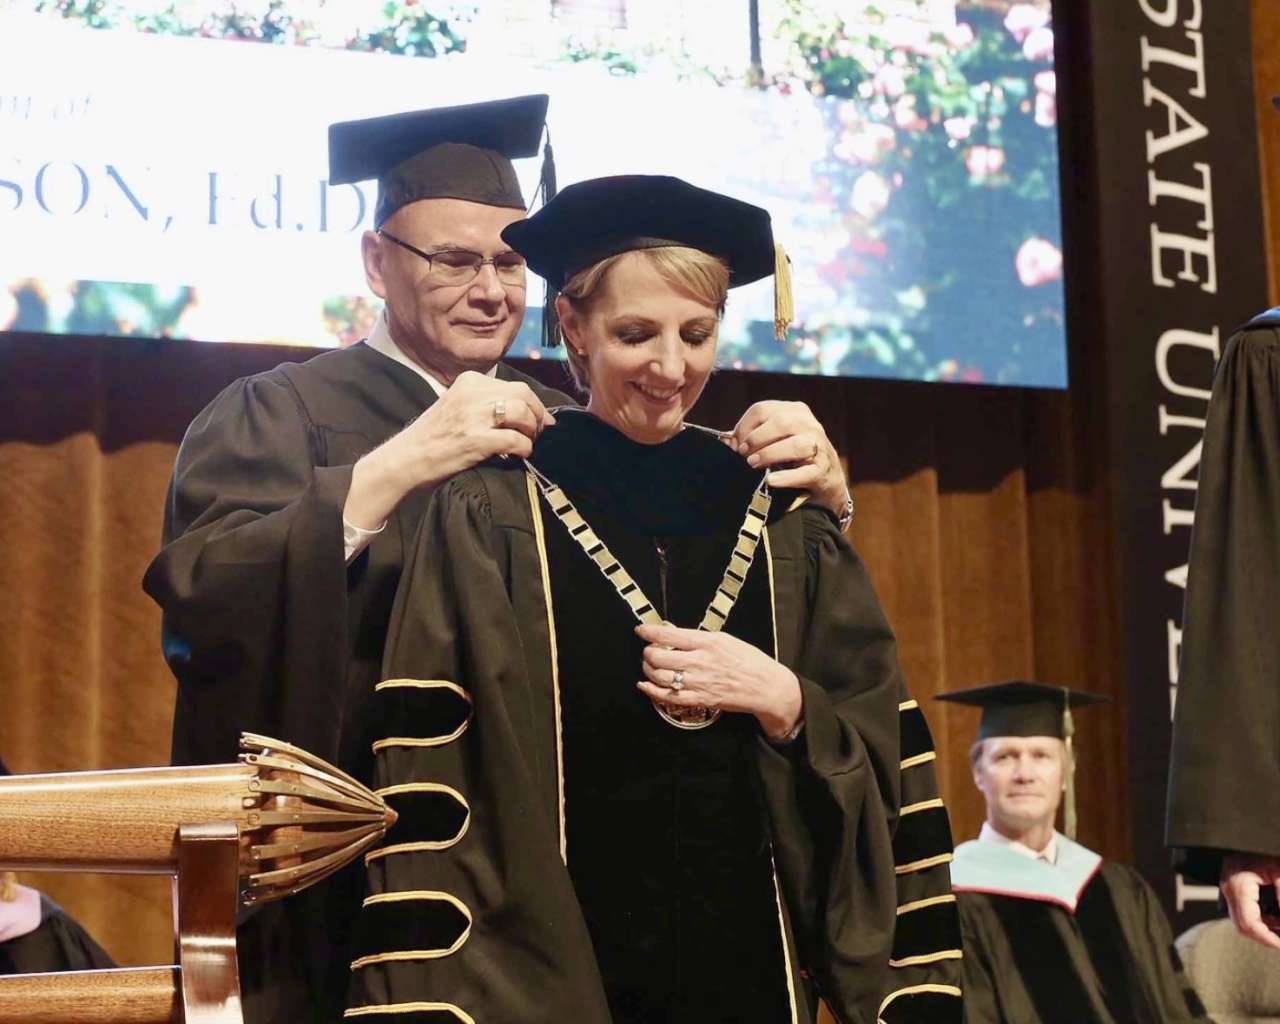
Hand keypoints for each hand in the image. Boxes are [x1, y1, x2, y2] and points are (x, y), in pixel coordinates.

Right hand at [346, 372, 555, 529]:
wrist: (406, 459)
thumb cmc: (432, 436)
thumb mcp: (456, 405)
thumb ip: (484, 402)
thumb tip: (524, 410)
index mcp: (469, 382)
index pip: (514, 386)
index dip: (533, 404)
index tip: (539, 418)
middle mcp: (472, 393)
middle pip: (524, 395)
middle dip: (537, 415)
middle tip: (538, 431)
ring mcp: (474, 416)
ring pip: (523, 414)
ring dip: (531, 431)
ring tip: (526, 442)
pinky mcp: (477, 440)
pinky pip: (516, 440)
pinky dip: (524, 449)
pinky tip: (519, 455)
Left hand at [634, 622, 801, 740]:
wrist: (765, 686)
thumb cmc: (748, 659)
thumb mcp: (725, 639)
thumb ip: (696, 636)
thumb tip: (671, 628)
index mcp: (707, 642)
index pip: (669, 634)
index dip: (649, 632)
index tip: (640, 630)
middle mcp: (700, 661)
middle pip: (659, 656)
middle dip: (647, 653)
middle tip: (648, 651)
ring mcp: (698, 682)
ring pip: (660, 676)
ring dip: (648, 670)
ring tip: (649, 666)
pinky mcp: (699, 699)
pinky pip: (668, 697)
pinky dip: (651, 691)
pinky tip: (644, 685)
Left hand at [730, 401, 848, 518]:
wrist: (826, 480)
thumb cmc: (792, 458)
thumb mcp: (774, 441)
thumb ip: (751, 438)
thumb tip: (724, 440)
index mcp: (795, 411)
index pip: (763, 409)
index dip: (744, 426)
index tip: (735, 444)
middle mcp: (810, 424)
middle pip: (780, 423)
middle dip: (756, 439)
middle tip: (743, 455)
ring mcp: (820, 446)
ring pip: (796, 444)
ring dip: (769, 454)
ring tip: (753, 464)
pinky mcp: (824, 469)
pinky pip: (806, 472)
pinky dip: (786, 477)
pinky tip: (771, 480)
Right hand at [1221, 853, 1279, 949]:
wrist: (1245, 830)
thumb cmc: (1262, 847)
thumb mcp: (1279, 872)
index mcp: (1239, 887)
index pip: (1249, 924)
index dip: (1268, 939)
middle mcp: (1229, 890)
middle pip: (1242, 926)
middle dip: (1265, 937)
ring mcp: (1228, 888)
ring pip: (1241, 920)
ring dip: (1263, 929)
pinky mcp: (1233, 887)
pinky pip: (1243, 910)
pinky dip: (1260, 919)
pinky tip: (1276, 919)